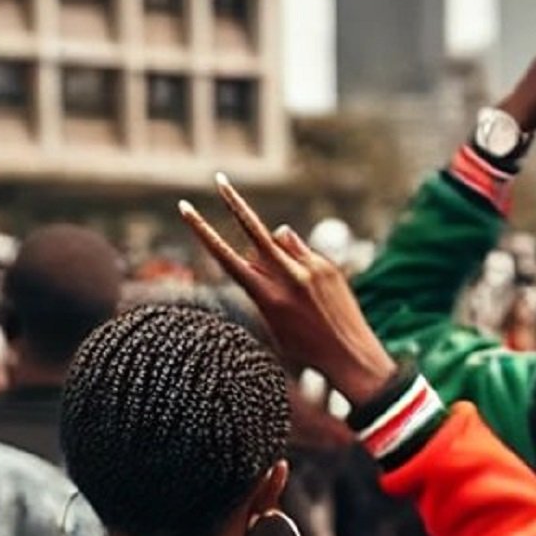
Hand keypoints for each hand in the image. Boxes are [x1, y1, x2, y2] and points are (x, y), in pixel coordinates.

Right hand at [181, 177, 396, 406]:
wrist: (350, 357)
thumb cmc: (305, 347)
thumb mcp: (274, 322)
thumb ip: (267, 279)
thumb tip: (272, 238)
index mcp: (264, 296)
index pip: (225, 256)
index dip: (202, 231)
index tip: (185, 208)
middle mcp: (286, 278)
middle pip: (254, 228)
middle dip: (234, 202)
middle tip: (219, 178)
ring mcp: (309, 269)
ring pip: (282, 239)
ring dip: (278, 249)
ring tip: (295, 284)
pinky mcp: (328, 266)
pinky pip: (304, 252)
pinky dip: (301, 263)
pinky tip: (315, 291)